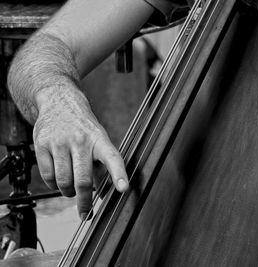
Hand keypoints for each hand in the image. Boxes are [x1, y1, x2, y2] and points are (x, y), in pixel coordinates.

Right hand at [33, 86, 128, 219]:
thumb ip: (101, 166)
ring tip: (71, 191)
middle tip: (85, 212)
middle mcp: (81, 140)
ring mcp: (60, 142)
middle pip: (83, 180)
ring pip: (63, 182)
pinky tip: (59, 181)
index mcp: (99, 139)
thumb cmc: (83, 128)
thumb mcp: (98, 141)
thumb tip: (103, 194)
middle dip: (84, 202)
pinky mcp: (42, 144)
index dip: (119, 174)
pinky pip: (48, 177)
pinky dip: (54, 186)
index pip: (112, 158)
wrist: (59, 102)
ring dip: (68, 193)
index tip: (123, 189)